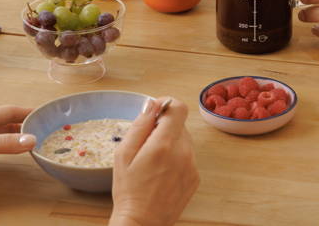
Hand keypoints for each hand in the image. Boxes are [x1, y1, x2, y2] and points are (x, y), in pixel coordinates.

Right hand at [110, 98, 198, 225]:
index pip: (178, 108)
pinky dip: (176, 158)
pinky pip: (187, 156)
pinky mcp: (195, 177)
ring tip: (153, 161)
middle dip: (164, 127)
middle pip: (180, 124)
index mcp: (164, 144)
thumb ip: (140, 125)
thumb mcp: (124, 154)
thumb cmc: (129, 191)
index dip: (166, 104)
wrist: (142, 223)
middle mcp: (183, 152)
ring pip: (184, 140)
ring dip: (170, 143)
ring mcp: (192, 165)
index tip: (155, 111)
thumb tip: (152, 104)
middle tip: (146, 143)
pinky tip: (161, 172)